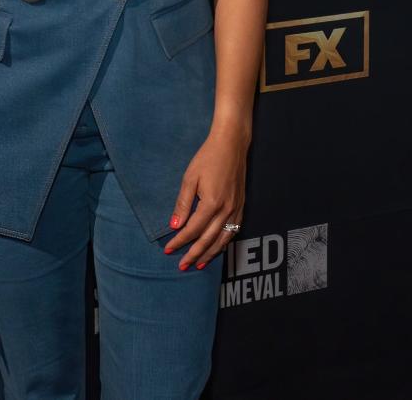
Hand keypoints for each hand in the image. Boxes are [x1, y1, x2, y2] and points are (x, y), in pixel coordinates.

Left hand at [162, 125, 247, 270]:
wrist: (231, 145)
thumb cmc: (207, 158)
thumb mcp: (190, 178)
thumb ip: (182, 204)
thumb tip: (174, 226)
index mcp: (211, 203)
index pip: (193, 230)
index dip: (180, 241)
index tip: (169, 250)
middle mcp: (226, 210)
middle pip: (208, 239)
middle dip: (194, 254)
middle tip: (181, 266)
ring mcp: (236, 209)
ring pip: (223, 239)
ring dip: (210, 254)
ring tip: (199, 264)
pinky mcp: (242, 207)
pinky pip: (233, 231)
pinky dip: (224, 243)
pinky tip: (216, 248)